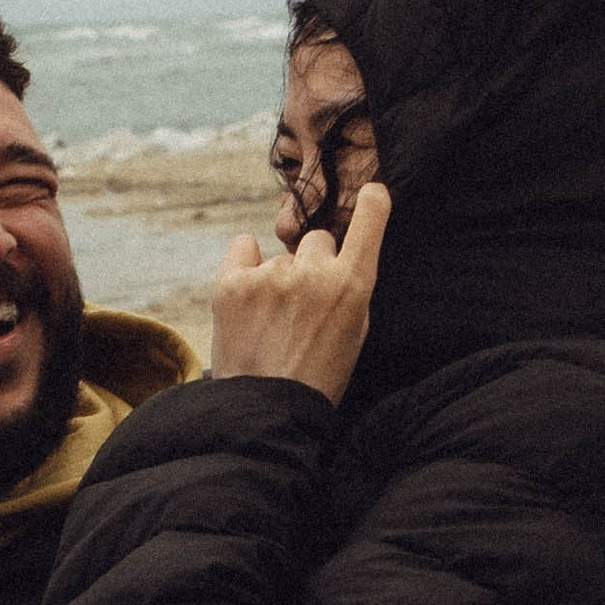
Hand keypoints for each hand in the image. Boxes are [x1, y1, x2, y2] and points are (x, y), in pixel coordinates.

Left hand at [210, 182, 389, 403]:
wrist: (264, 411)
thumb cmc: (317, 375)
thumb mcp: (355, 332)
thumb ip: (351, 285)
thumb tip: (343, 250)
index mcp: (351, 286)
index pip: (371, 220)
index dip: (374, 203)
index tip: (373, 193)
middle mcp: (312, 273)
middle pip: (317, 242)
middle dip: (314, 264)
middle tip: (303, 306)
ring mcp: (269, 275)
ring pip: (281, 254)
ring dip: (278, 276)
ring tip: (270, 320)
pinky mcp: (231, 281)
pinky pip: (243, 247)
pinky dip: (245, 266)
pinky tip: (247, 299)